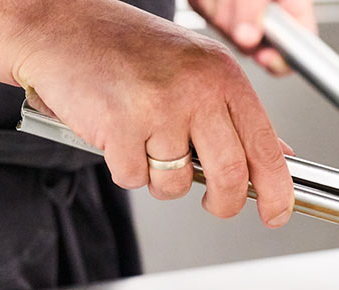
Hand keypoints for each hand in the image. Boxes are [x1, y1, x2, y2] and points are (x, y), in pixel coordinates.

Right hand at [0, 0, 294, 226]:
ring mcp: (158, 109)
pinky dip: (124, 168)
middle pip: (230, 179)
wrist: (60, 26)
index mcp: (223, 76)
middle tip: (214, 202)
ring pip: (177, 185)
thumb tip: (276, 157)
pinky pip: (134, 179)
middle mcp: (197, 90)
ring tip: (145, 142)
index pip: (265, 148)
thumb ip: (234, 115)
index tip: (277, 214)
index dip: (276, 192)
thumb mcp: (195, 69)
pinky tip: (116, 135)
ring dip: (160, 178)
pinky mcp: (119, 128)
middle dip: (223, 203)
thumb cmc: (127, 49)